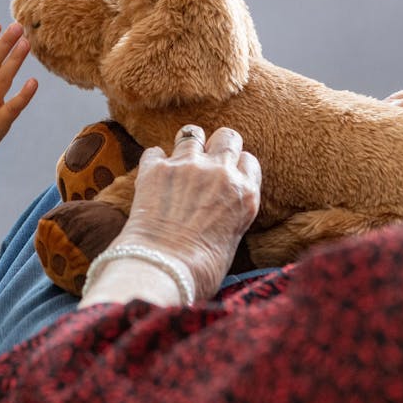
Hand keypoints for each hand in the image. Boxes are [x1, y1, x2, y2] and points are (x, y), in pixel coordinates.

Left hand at [115, 125, 261, 299]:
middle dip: (218, 144)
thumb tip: (217, 210)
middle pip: (227, 136)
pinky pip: (155, 150)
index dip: (237, 166)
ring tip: (181, 159)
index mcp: (245, 193)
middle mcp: (220, 172)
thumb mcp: (231, 240)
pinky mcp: (156, 168)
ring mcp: (187, 166)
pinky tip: (153, 175)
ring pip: (192, 132)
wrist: (163, 270)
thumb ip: (229, 214)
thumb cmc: (199, 270)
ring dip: (187, 144)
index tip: (228, 174)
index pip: (248, 161)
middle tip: (208, 158)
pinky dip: (155, 160)